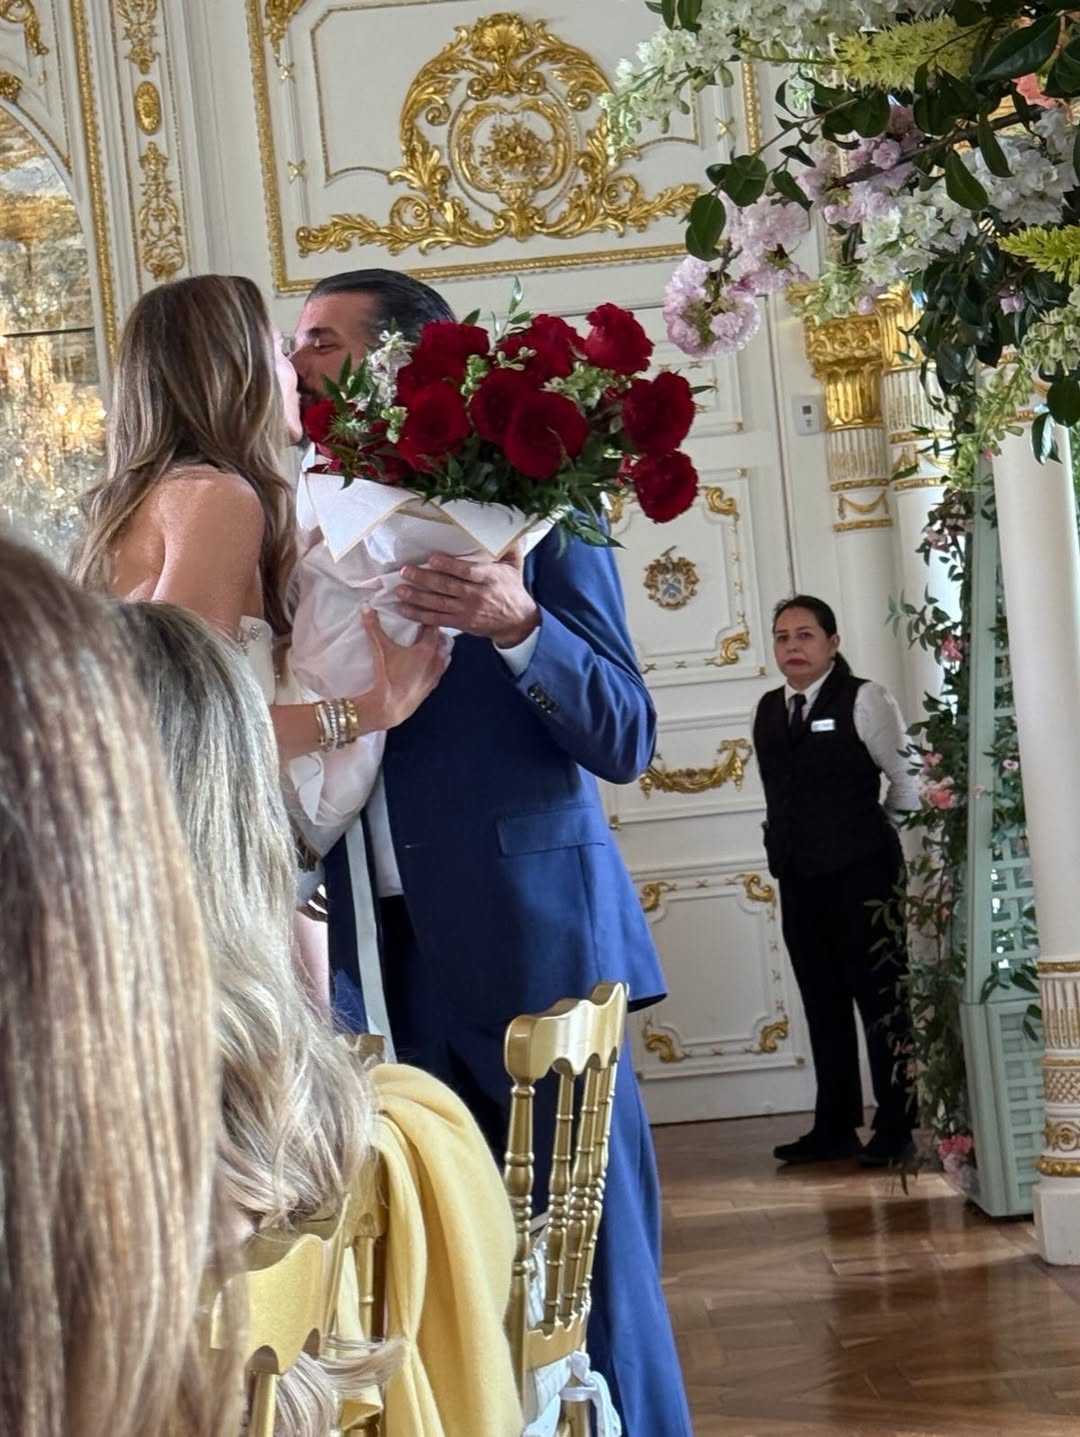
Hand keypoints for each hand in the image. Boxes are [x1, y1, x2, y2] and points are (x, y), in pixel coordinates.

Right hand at [355, 610, 449, 729]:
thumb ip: (373, 626)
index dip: (427, 617)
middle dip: (436, 631)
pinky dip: (438, 661)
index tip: (422, 612)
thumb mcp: (380, 649)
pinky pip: (442, 668)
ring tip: (428, 641)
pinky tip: (429, 661)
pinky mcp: (433, 685)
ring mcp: (436, 673)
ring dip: (440, 646)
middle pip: (443, 639)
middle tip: (424, 625)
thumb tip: (366, 606)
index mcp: (428, 648)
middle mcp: (437, 660)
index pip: (433, 626)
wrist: (390, 706)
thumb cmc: (388, 676)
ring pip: (446, 654)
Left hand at [396, 545, 539, 647]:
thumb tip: (511, 528)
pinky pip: (437, 620)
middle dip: (424, 579)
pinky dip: (420, 615)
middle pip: (447, 587)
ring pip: (439, 604)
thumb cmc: (513, 590)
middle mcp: (477, 595)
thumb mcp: (515, 566)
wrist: (517, 622)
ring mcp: (467, 611)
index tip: (432, 558)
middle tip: (405, 571)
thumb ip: (510, 547)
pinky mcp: (461, 623)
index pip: (467, 571)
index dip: (449, 565)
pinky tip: (404, 609)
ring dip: (417, 597)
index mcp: (489, 578)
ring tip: (399, 589)